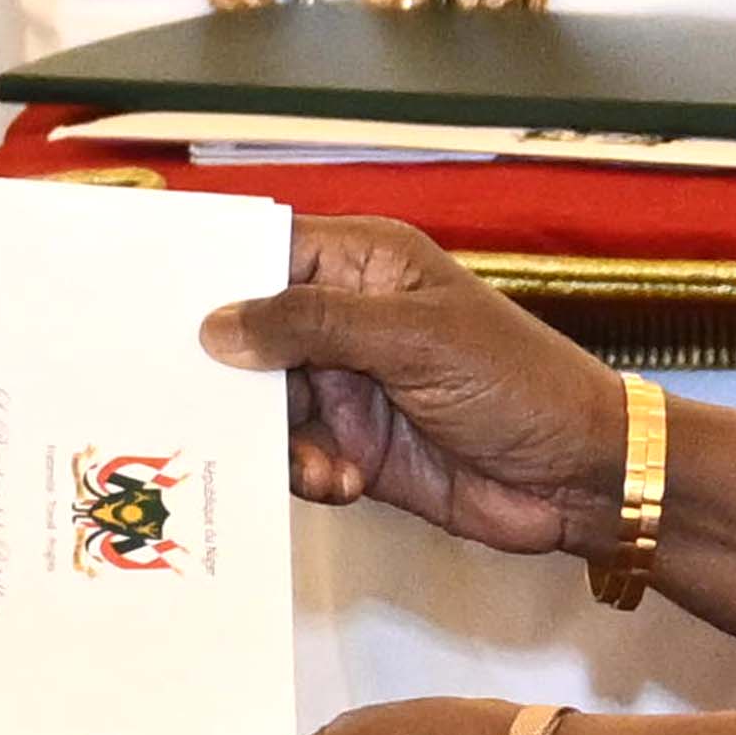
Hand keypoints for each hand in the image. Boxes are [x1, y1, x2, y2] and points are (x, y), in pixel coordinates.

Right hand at [194, 213, 626, 549]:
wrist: (579, 478)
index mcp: (366, 265)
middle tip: (198, 402)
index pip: (269, 251)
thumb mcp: (413, 340)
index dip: (215, 274)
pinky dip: (307, 474)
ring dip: (278, 439)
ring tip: (316, 461)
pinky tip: (343, 482)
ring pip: (265, 406)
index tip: (156, 301)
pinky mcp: (354, 448)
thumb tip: (220, 325)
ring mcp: (349, 386)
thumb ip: (313, 324)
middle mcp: (348, 320)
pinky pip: (294, 458)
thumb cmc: (520, 384)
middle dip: (231, 375)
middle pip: (251, 336)